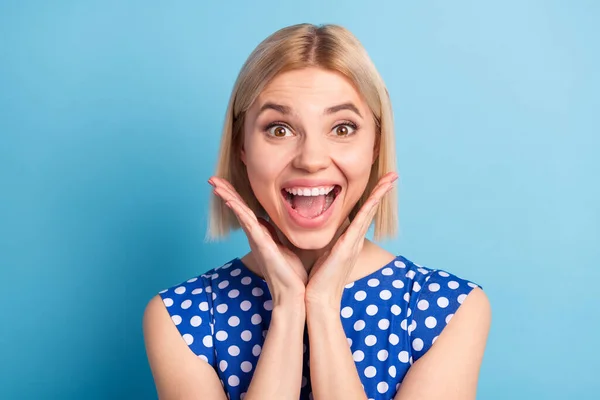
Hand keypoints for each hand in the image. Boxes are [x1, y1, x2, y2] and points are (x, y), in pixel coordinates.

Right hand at [209, 177, 307, 306]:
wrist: (294, 293)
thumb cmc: (292, 274)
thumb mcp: (288, 247)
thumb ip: (283, 234)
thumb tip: (285, 223)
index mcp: (262, 235)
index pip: (247, 211)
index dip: (236, 197)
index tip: (226, 184)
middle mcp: (256, 236)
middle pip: (239, 209)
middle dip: (226, 193)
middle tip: (212, 179)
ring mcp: (257, 240)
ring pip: (240, 213)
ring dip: (228, 198)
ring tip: (215, 185)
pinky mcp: (262, 245)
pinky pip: (249, 225)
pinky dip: (239, 212)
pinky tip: (231, 202)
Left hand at [304, 172, 397, 309]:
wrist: (318, 300)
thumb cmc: (317, 280)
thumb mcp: (322, 255)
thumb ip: (325, 243)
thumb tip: (318, 232)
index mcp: (348, 241)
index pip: (362, 215)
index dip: (371, 198)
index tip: (378, 183)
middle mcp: (354, 240)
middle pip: (370, 210)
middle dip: (381, 191)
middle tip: (392, 175)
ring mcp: (353, 243)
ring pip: (369, 212)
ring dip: (380, 194)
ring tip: (390, 178)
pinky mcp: (348, 247)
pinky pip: (361, 222)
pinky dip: (370, 207)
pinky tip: (376, 196)